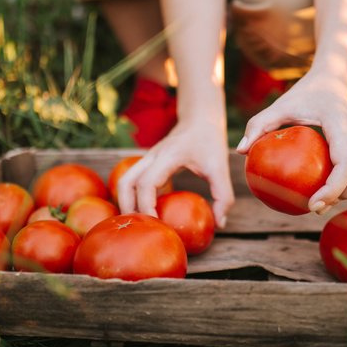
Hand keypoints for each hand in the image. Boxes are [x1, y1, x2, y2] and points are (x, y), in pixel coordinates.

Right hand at [117, 116, 233, 228]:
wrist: (200, 119)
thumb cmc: (210, 142)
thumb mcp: (220, 168)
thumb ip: (223, 196)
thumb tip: (219, 224)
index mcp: (168, 156)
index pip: (147, 183)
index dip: (146, 206)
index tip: (156, 223)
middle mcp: (153, 156)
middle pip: (126, 182)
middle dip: (128, 207)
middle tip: (140, 228)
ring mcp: (148, 158)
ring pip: (124, 181)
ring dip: (125, 202)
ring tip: (137, 222)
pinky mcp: (148, 162)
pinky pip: (132, 180)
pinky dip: (132, 196)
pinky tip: (144, 211)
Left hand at [236, 69, 346, 213]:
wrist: (336, 75)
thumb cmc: (306, 91)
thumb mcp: (281, 104)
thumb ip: (260, 124)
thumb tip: (240, 151)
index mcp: (342, 126)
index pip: (346, 164)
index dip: (333, 190)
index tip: (312, 204)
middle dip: (344, 197)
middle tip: (316, 205)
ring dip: (346, 193)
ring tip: (318, 198)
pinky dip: (344, 184)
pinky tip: (319, 187)